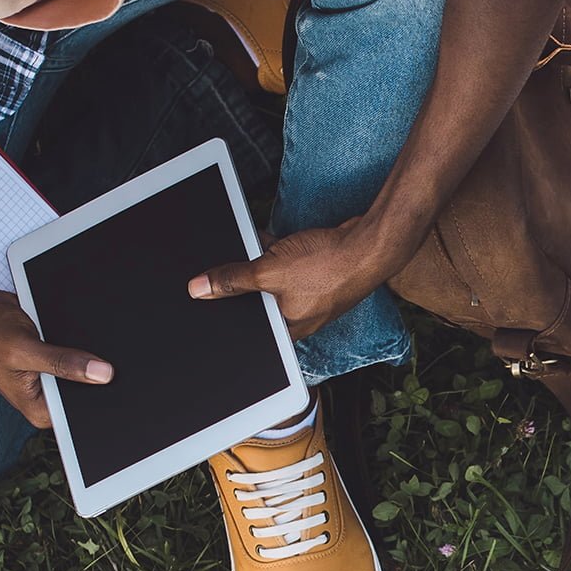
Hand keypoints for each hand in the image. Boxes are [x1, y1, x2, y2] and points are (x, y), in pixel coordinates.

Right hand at [0, 293, 110, 431]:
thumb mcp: (24, 349)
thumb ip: (62, 362)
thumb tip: (100, 374)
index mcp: (36, 407)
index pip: (77, 416)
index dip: (96, 400)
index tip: (111, 385)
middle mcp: (44, 397)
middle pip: (84, 394)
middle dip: (94, 377)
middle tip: (101, 359)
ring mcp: (50, 379)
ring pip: (83, 373)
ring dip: (88, 359)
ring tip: (83, 343)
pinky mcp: (54, 361)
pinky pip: (77, 358)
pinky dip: (81, 347)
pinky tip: (78, 336)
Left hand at [190, 220, 391, 340]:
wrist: (370, 246)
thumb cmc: (329, 267)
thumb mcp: (268, 272)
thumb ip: (233, 280)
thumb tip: (200, 288)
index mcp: (288, 330)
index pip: (251, 331)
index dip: (230, 314)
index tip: (211, 300)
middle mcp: (301, 318)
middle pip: (260, 303)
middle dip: (244, 285)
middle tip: (229, 271)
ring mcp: (312, 297)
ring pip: (274, 283)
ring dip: (261, 266)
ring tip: (254, 253)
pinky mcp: (320, 276)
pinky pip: (289, 268)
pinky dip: (277, 255)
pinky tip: (267, 240)